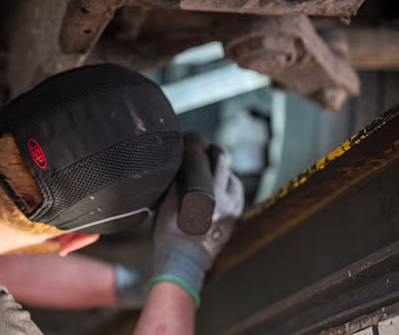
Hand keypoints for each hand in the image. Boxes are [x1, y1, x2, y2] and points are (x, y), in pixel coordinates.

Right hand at [150, 140, 243, 307]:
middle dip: (212, 152)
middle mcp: (224, 200)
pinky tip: (219, 184)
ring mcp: (232, 210)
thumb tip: (179, 161)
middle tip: (204, 145)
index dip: (196, 144)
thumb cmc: (169, 237)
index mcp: (205, 195)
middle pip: (222, 163)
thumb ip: (176, 182)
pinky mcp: (234, 218)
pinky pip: (237, 193)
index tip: (191, 137)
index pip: (204, 158)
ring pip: (233, 178)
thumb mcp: (166, 206)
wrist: (183, 264)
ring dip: (223, 168)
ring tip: (212, 164)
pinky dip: (229, 183)